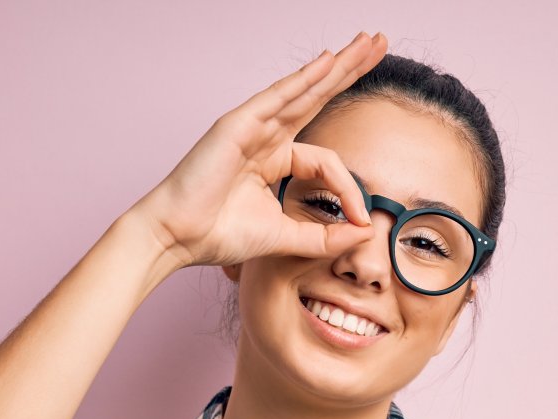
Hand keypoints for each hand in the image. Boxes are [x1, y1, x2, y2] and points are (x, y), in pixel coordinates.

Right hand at [130, 31, 388, 271]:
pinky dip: (303, 79)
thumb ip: (325, 237)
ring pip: (304, 90)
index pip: (325, 162)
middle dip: (350, 71)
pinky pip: (277, 97)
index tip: (363, 218)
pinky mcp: (237, 124)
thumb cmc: (218, 235)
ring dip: (338, 65)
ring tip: (369, 42)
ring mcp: (251, 127)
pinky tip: (328, 62)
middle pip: (317, 98)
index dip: (348, 189)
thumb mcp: (285, 238)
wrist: (177, 236)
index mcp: (274, 162)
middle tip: (380, 43)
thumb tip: (365, 232)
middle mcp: (265, 138)